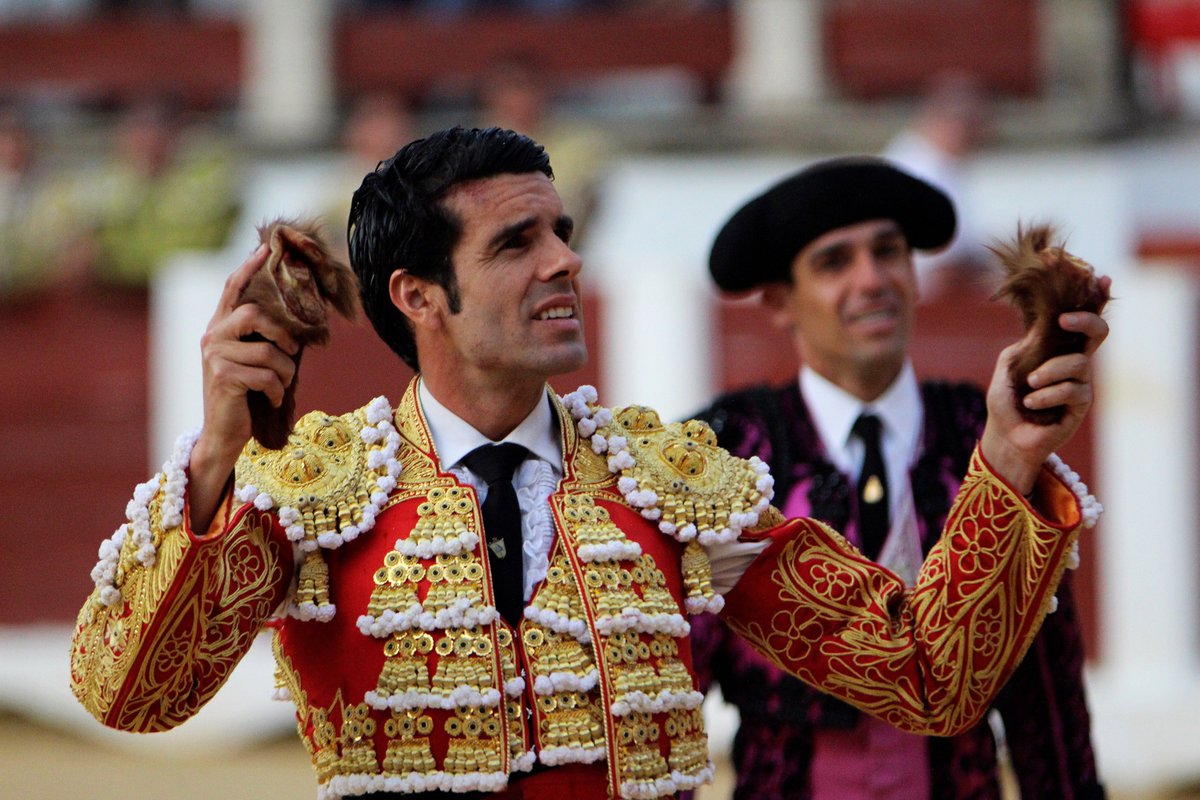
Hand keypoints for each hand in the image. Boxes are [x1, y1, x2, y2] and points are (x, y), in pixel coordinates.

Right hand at [188, 245, 300, 530]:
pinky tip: (270, 399)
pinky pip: (266, 375)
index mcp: (218, 328)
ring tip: (280, 385)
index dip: (248, 268)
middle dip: (283, 334)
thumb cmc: (245, 395)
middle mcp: (212, 337)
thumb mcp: (252, 361)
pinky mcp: (224, 379)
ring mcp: (215, 357)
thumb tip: (294, 318)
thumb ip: (261, 337)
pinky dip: (276, 390)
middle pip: (254, 314)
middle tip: (291, 353)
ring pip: (268, 351)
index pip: (233, 289)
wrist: (223, 434)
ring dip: (285, 372)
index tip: (264, 249)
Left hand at [980, 298, 1109, 494]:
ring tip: (1029, 385)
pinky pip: (1072, 390)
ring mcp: (1081, 383)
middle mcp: (1074, 361)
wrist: (1005, 435)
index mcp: (1057, 347)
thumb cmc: (1006, 400)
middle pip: (1098, 332)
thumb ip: (1026, 344)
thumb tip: (1044, 327)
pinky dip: (1047, 394)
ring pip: (1078, 363)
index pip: (1079, 319)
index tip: (1101, 278)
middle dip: (1086, 320)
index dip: (1094, 298)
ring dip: (1049, 372)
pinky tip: (1032, 402)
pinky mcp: (1081, 404)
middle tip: (1064, 321)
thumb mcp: (1009, 364)